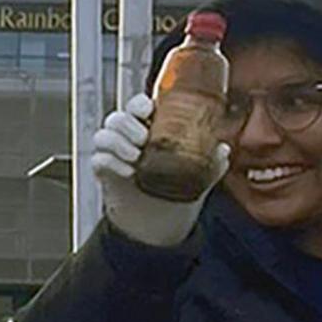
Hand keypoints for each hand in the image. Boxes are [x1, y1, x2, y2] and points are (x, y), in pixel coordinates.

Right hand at [94, 92, 228, 246]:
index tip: (148, 110)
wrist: (161, 217)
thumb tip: (222, 149)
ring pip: (103, 135)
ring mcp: (115, 153)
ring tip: (135, 157)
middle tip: (143, 140)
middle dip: (128, 126)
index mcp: (151, 127)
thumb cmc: (177, 185)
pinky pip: (99, 160)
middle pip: (117, 117)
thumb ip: (212, 158)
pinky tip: (128, 173)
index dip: (139, 104)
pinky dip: (111, 163)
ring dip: (118, 143)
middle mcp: (130, 136)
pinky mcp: (105, 172)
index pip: (138, 104)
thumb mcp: (201, 171)